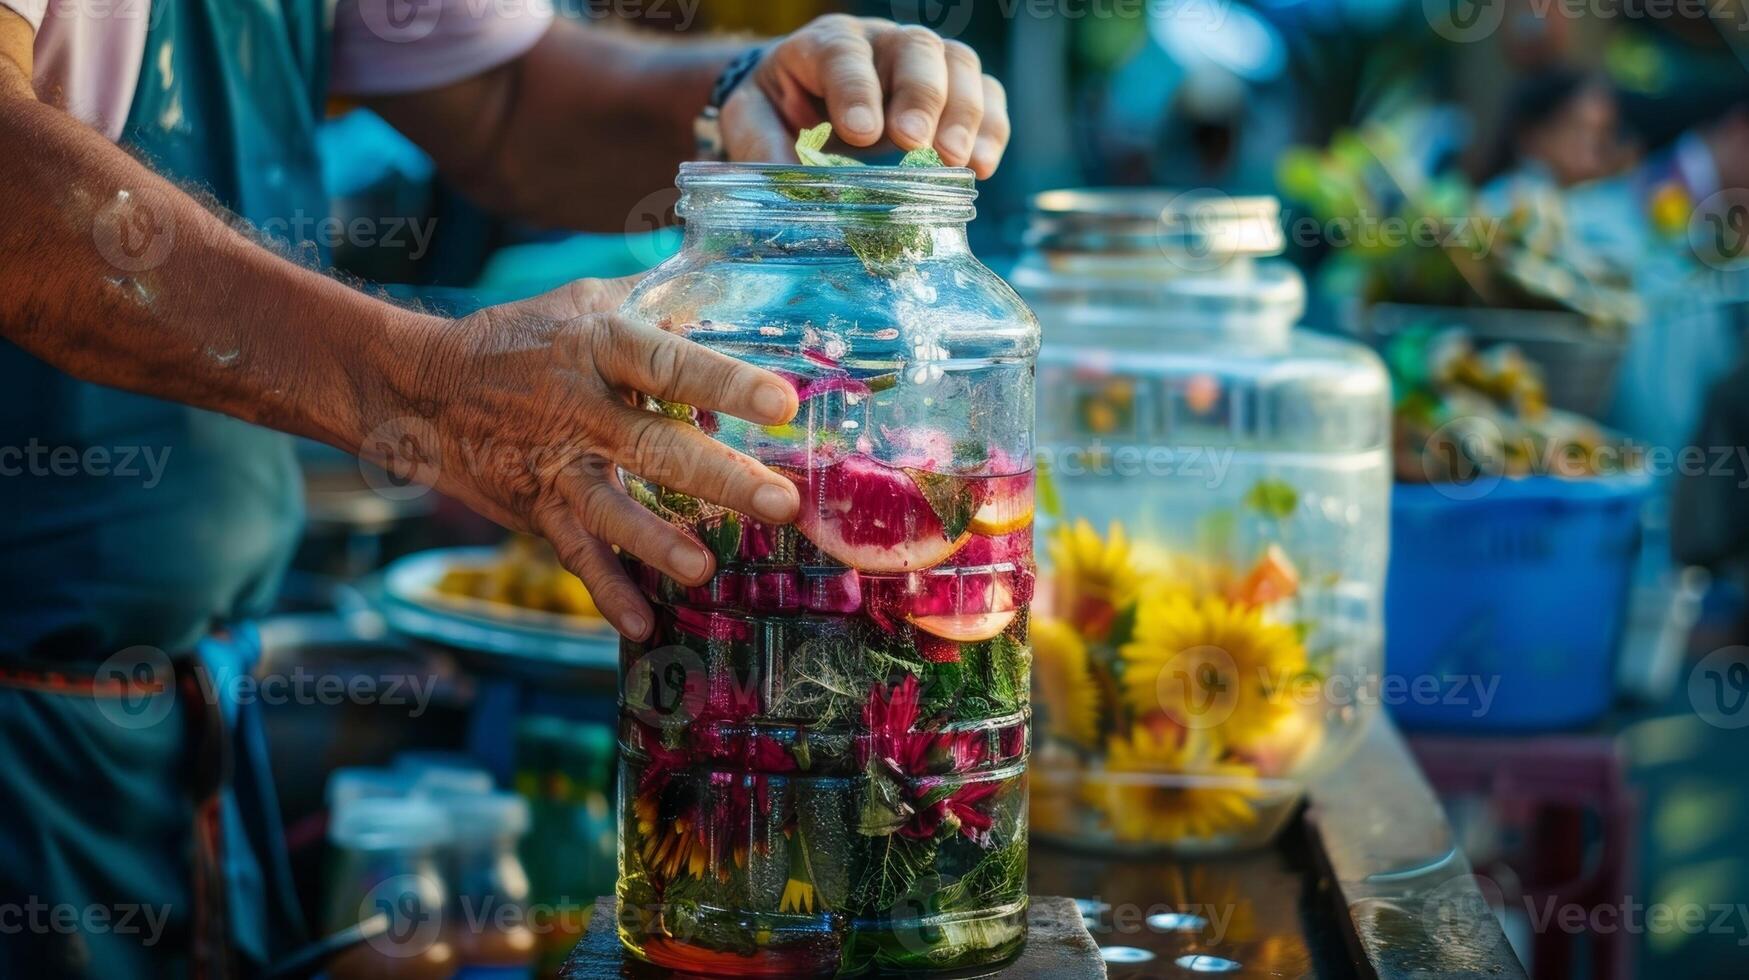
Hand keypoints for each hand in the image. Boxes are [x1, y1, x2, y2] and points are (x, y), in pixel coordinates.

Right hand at [382, 278, 800, 639]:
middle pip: (655, 445)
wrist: (426, 386)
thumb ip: (659, 303)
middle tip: (781, 503)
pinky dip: (605, 590)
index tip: (783, 402)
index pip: (669, 361)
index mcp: (600, 345)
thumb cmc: (527, 337)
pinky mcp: (537, 507)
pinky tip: (641, 623)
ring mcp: (555, 463)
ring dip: (657, 543)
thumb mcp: (587, 301)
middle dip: (720, 477)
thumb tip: (731, 293)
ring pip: (610, 508)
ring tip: (704, 569)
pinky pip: (576, 553)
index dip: (725, 381)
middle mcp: (578, 407)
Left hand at [722, 15, 1010, 177]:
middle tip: (916, 144)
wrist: (799, 102)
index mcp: (826, 44)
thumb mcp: (752, 124)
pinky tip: (982, 167)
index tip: (861, 134)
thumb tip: (791, 190)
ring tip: (955, 162)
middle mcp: (881, 43)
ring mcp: (923, 63)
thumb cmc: (777, 111)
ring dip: (963, 114)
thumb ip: (763, 149)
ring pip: (959, 64)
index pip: (845, 54)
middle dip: (920, 97)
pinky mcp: (953, 90)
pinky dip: (991, 129)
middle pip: (916, 49)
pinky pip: (986, 95)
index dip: (856, 90)